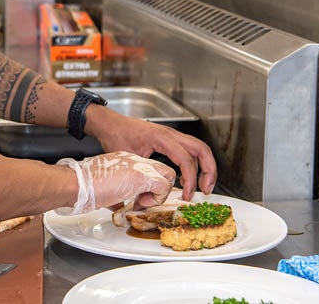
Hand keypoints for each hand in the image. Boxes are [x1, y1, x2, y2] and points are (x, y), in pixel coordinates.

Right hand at [55, 151, 175, 214]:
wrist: (77, 183)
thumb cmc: (83, 185)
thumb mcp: (105, 187)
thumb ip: (117, 193)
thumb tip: (121, 205)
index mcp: (124, 160)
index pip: (147, 168)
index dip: (150, 185)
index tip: (141, 198)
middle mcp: (134, 159)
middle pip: (162, 168)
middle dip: (160, 187)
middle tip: (146, 200)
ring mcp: (139, 166)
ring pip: (168, 174)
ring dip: (159, 193)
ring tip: (142, 202)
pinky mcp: (142, 176)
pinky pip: (164, 186)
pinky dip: (157, 199)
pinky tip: (141, 203)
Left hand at [84, 105, 217, 200]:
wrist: (110, 124)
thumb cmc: (116, 135)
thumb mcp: (130, 157)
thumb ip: (144, 174)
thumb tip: (152, 194)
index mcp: (162, 138)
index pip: (185, 159)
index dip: (190, 179)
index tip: (187, 194)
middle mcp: (170, 134)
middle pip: (201, 149)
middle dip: (208, 171)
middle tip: (206, 189)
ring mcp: (171, 135)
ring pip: (198, 148)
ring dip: (205, 166)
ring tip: (202, 186)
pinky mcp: (169, 139)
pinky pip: (189, 149)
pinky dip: (194, 163)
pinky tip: (187, 178)